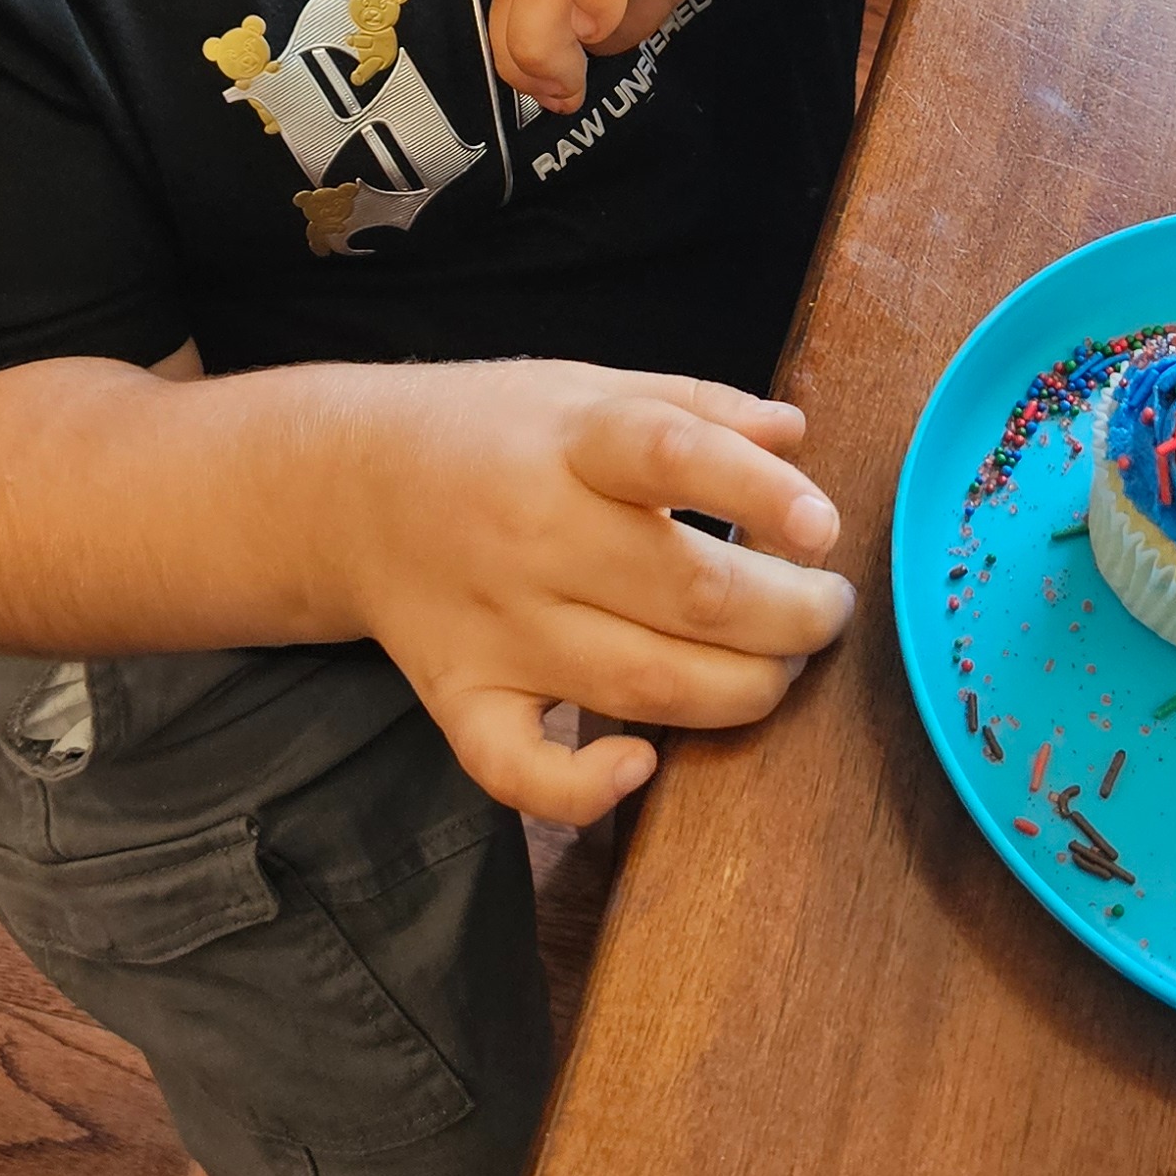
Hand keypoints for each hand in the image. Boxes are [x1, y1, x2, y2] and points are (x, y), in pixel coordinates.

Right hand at [334, 358, 855, 827]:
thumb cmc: (491, 434)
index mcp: (571, 441)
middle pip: (689, 594)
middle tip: (827, 610)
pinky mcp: (462, 697)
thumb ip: (697, 406)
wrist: (349, 487)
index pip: (669, 455)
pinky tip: (641, 766)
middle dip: (792, 617)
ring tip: (779, 668)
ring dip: (742, 692)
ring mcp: (497, 627)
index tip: (823, 527)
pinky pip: (517, 768)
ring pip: (641, 684)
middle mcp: (533, 535)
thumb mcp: (588, 386)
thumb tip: (797, 436)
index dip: (758, 494)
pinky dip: (583, 789)